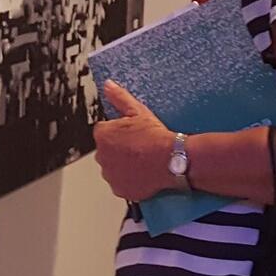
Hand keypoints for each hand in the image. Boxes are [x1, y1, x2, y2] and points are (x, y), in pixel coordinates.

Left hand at [93, 83, 175, 201]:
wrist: (173, 160)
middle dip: (118, 149)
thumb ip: (119, 97)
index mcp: (103, 135)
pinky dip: (128, 180)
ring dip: (122, 165)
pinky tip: (142, 172)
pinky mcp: (120, 189)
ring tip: (141, 160)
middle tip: (138, 147)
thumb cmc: (157, 137)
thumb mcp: (138, 111)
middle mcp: (102, 156)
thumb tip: (108, 86)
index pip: (103, 131)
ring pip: (113, 167)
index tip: (131, 134)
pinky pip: (120, 183)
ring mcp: (110, 174)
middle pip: (107, 150)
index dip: (118, 132)